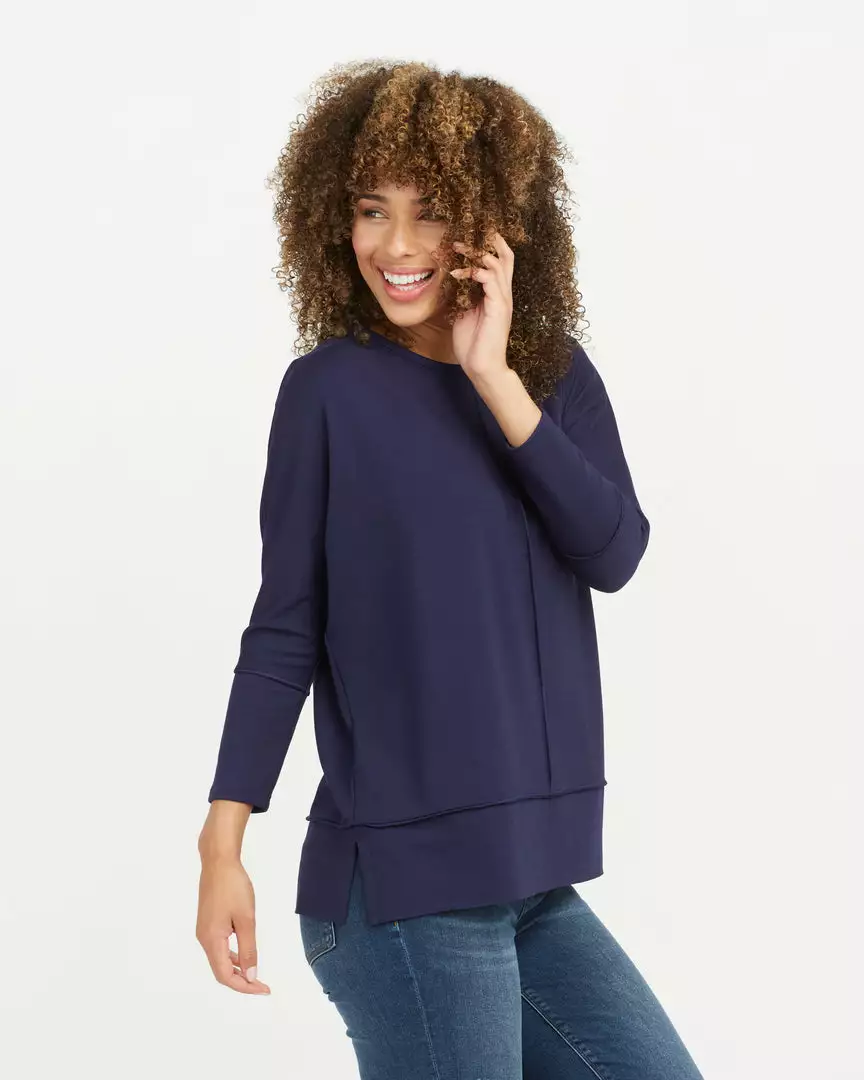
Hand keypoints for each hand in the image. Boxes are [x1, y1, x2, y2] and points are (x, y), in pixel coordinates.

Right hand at [196, 856, 270, 993]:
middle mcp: (204, 939)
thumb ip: (248, 949)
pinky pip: (219, 947)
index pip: (225, 976)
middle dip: (241, 981)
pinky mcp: (208, 922)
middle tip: (262, 985)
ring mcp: (204, 930)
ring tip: (255, 973)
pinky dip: (232, 955)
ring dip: (237, 969)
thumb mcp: (246, 919)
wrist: (218, 861)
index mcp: (211, 940)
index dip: (244, 987)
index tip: (263, 988)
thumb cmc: (233, 887)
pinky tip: (244, 953)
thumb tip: (251, 975)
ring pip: (219, 960)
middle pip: (220, 971)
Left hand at [449, 231, 513, 378]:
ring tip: (458, 249)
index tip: (466, 240)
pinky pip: (492, 282)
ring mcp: (503, 300)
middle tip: (464, 237)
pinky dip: (477, 272)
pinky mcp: (498, 308)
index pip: (499, 263)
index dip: (487, 247)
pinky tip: (461, 273)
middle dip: (487, 242)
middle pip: (505, 257)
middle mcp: (503, 294)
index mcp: (496, 295)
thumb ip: (461, 296)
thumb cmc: (472, 344)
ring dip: (476, 254)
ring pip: (497, 265)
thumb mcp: (463, 313)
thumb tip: (449, 281)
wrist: (482, 367)